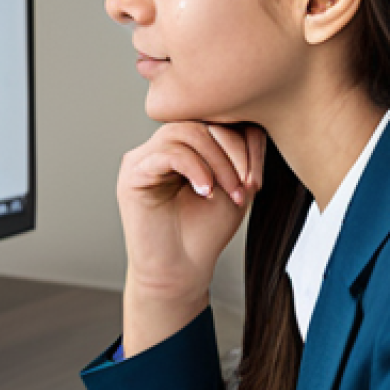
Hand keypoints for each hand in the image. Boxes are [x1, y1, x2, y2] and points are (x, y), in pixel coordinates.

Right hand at [116, 121, 266, 350]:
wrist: (180, 271)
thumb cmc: (204, 232)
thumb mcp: (234, 186)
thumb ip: (241, 154)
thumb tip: (252, 125)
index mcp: (185, 146)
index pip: (214, 119)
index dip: (242, 141)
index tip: (257, 178)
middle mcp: (161, 147)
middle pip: (200, 121)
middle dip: (232, 151)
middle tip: (246, 185)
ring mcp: (144, 157)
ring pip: (185, 131)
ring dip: (216, 161)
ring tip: (226, 192)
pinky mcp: (132, 173)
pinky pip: (167, 152)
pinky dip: (193, 168)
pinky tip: (204, 191)